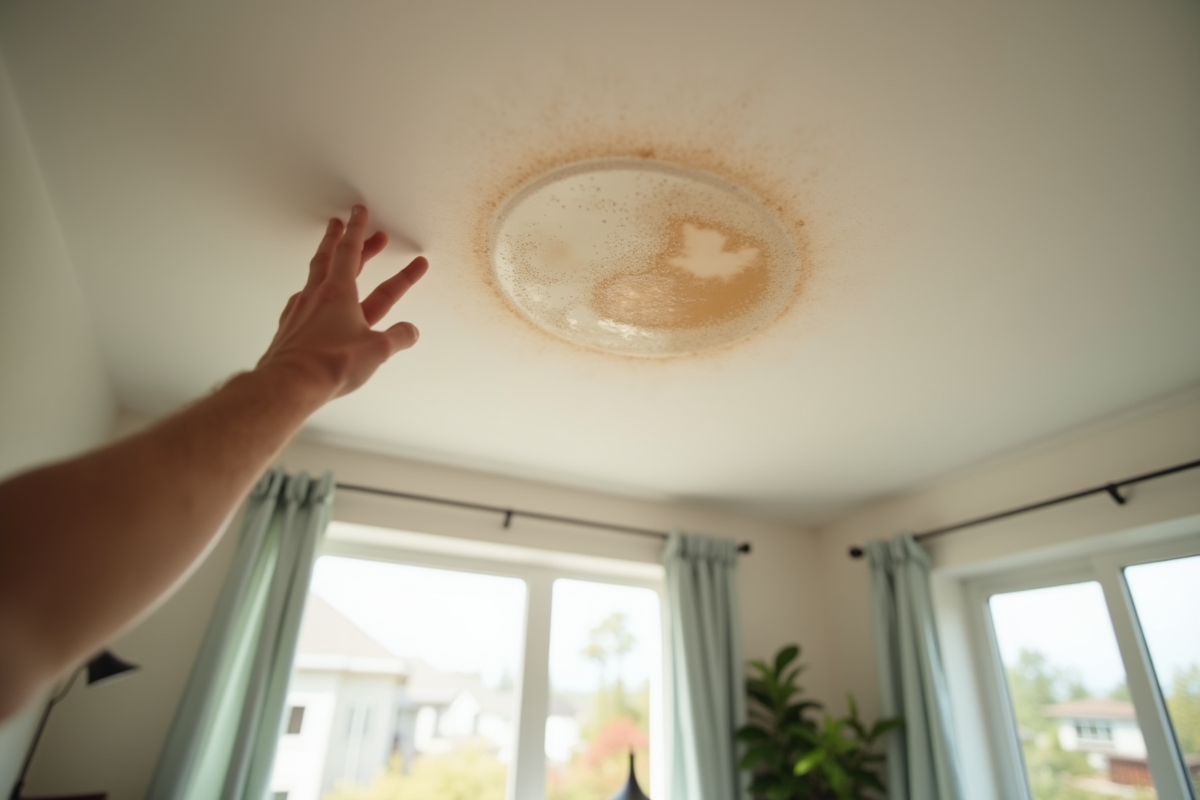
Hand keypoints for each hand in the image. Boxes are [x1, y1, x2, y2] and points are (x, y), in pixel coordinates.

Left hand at [257, 205, 427, 398]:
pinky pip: (304, 300)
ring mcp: (301, 311)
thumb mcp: (377, 350)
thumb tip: (410, 331)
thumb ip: (397, 337)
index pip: (349, 251)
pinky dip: (313, 292)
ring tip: (334, 252)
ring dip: (327, 259)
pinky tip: (312, 298)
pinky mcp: (291, 329)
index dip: (358, 229)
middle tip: (351, 222)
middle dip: (345, 238)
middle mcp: (318, 296)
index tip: (361, 212)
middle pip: (332, 257)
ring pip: (316, 275)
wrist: (290, 384)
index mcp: (340, 293)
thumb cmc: (330, 363)